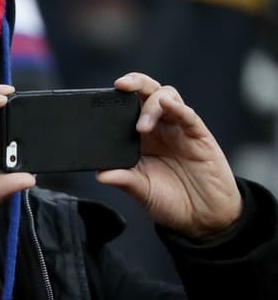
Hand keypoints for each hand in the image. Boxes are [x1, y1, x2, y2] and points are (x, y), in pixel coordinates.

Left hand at [96, 73, 242, 239]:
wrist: (201, 216)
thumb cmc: (169, 199)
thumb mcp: (140, 190)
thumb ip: (123, 179)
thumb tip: (99, 173)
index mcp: (140, 139)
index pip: (127, 108)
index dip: (116, 98)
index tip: (98, 98)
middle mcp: (159, 128)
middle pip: (148, 93)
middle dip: (135, 83)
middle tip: (120, 86)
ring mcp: (179, 130)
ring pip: (167, 98)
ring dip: (151, 105)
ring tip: (141, 127)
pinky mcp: (199, 136)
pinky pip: (188, 116)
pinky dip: (177, 108)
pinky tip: (167, 106)